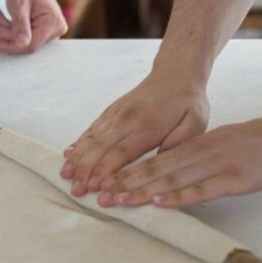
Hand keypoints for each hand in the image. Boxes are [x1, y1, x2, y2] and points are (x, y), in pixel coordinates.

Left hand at [0, 0, 66, 53]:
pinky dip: (7, 26)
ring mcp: (49, 31)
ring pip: (20, 39)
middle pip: (24, 42)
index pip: (31, 45)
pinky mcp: (41, 31)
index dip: (11, 46)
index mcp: (53, 23)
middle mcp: (55, 29)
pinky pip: (22, 35)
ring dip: (2, 28)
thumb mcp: (19, 4)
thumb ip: (21, 25)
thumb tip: (22, 44)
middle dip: (2, 32)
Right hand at [60, 72, 209, 196]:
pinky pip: (92, 128)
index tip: (95, 188)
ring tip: (65, 176)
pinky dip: (80, 142)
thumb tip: (162, 158)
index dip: (107, 171)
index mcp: (148, 127)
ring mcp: (116, 114)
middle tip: (76, 191)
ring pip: (92, 138)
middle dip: (86, 170)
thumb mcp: (196, 121)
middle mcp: (127, 120)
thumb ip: (180, 141)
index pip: (122, 152)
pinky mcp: (112, 111)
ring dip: (78, 158)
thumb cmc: (188, 101)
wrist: (176, 72)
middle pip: (101, 147)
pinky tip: (69, 154)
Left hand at [96, 119, 261, 207]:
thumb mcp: (221, 142)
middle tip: (102, 194)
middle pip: (156, 169)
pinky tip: (159, 201)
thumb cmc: (258, 142)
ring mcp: (215, 165)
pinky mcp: (232, 179)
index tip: (107, 181)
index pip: (155, 159)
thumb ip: (197, 154)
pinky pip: (200, 189)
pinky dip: (177, 196)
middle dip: (126, 182)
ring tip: (120, 200)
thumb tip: (175, 168)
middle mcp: (200, 152)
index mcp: (196, 144)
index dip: (129, 171)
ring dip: (143, 191)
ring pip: (172, 179)